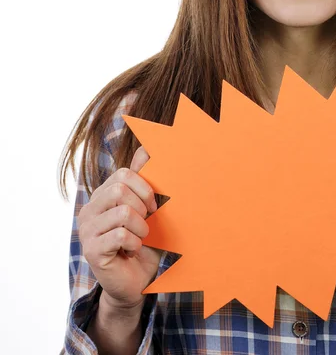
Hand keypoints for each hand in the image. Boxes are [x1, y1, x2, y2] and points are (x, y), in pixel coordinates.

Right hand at [78, 146, 161, 308]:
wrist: (136, 281)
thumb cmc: (143, 242)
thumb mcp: (146, 207)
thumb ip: (142, 178)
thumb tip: (146, 147)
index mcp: (101, 196)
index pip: (123, 174)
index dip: (145, 187)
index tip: (154, 205)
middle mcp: (89, 210)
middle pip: (120, 189)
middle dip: (143, 206)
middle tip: (147, 223)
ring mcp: (86, 230)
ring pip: (123, 212)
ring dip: (141, 227)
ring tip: (140, 238)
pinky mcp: (90, 250)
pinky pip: (120, 235)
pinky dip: (135, 242)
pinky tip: (132, 250)